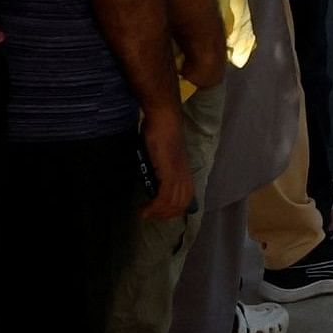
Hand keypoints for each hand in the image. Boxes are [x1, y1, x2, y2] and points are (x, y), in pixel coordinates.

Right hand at [138, 106, 193, 220]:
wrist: (164, 118)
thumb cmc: (160, 131)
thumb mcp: (162, 153)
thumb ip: (161, 166)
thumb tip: (154, 176)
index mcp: (185, 171)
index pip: (186, 198)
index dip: (174, 209)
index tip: (159, 213)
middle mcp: (184, 174)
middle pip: (181, 204)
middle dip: (165, 214)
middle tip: (149, 214)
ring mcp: (178, 173)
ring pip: (174, 203)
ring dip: (158, 212)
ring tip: (145, 213)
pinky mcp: (169, 171)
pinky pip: (165, 196)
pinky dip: (155, 206)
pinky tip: (145, 208)